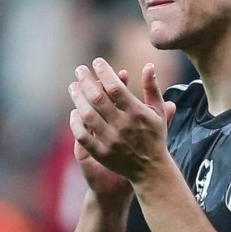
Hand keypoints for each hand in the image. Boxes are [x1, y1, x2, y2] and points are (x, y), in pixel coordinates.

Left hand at [68, 58, 175, 184]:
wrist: (150, 170)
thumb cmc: (154, 136)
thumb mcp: (158, 112)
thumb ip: (153, 88)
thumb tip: (148, 65)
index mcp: (137, 113)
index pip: (116, 88)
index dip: (105, 72)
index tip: (97, 62)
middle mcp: (123, 126)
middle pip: (98, 99)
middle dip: (86, 81)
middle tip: (80, 70)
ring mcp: (110, 140)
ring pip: (88, 115)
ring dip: (78, 98)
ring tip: (73, 86)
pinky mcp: (101, 153)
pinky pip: (82, 135)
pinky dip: (76, 122)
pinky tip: (74, 112)